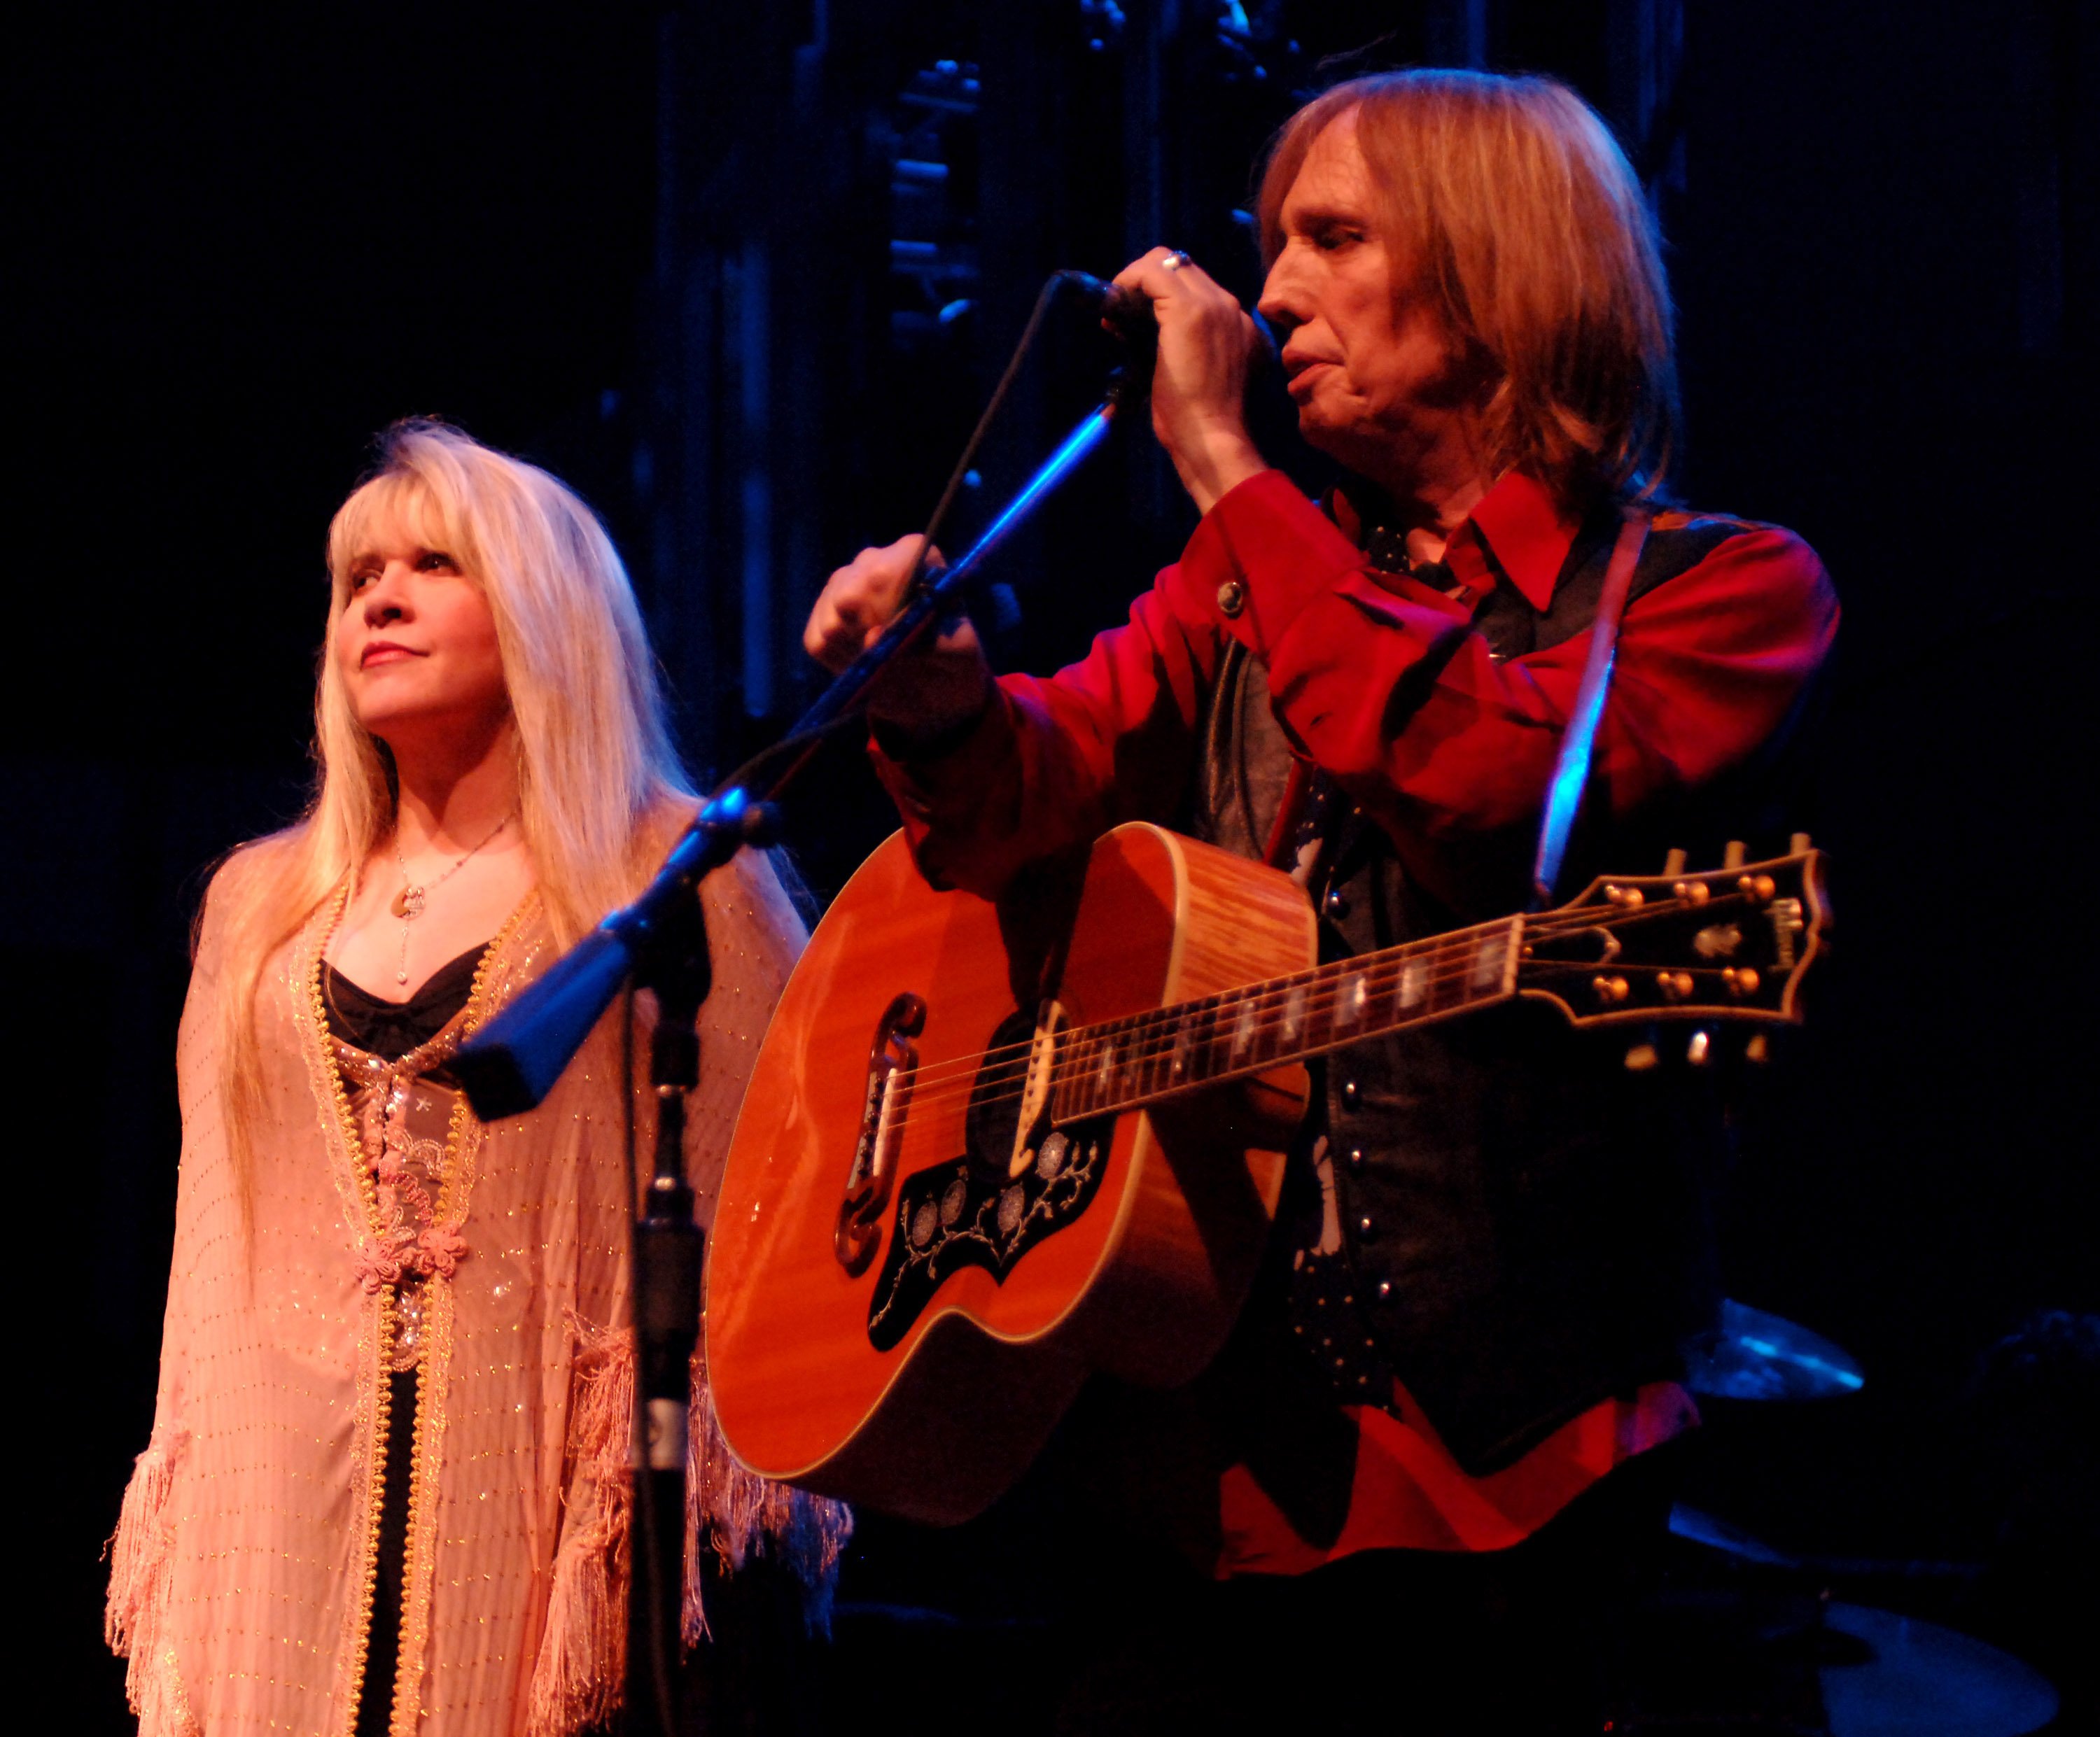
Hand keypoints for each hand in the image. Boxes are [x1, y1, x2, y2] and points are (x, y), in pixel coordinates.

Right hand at [803, 534, 993, 742]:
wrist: (937, 684)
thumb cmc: (956, 659)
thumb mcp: (962, 652)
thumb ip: (931, 641)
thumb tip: (873, 638)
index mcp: (915, 555)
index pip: (885, 571)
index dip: (888, 609)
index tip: (903, 635)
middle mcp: (873, 560)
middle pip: (849, 594)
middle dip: (872, 635)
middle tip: (896, 654)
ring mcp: (841, 584)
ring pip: (831, 622)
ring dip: (858, 654)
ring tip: (886, 660)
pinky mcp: (820, 614)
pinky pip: (817, 642)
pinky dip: (841, 664)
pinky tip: (866, 663)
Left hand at [1111, 247, 1270, 512]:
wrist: (1214, 440)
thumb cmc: (1201, 427)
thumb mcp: (1199, 382)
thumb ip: (1185, 352)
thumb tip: (1145, 337)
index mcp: (1241, 327)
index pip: (1198, 288)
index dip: (1161, 296)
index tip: (1133, 322)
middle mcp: (1233, 308)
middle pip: (1183, 267)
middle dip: (1146, 285)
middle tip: (1120, 314)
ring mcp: (1214, 305)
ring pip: (1168, 262)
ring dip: (1136, 282)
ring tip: (1115, 312)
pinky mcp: (1190, 310)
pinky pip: (1152, 273)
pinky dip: (1127, 282)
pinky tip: (1114, 307)